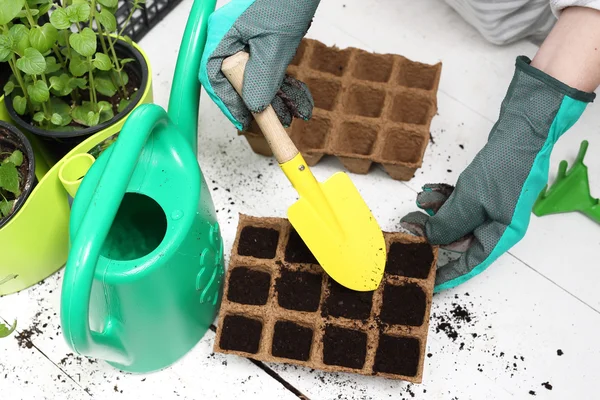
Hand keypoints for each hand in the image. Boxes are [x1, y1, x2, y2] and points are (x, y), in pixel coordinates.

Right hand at [199, 0, 319, 130]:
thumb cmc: (286, 3)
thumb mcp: (274, 46)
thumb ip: (261, 78)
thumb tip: (253, 106)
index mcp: (220, 34)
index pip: (212, 76)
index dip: (226, 102)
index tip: (241, 120)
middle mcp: (226, 35)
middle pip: (227, 77)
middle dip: (245, 100)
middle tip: (259, 119)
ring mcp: (241, 37)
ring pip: (245, 74)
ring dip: (261, 92)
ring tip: (278, 110)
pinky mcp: (257, 39)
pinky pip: (257, 66)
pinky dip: (269, 81)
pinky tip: (283, 93)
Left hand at [401, 55, 595, 292]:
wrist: (521, 131)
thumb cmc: (504, 167)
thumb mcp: (469, 200)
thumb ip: (447, 223)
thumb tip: (427, 239)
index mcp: (502, 234)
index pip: (471, 263)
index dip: (448, 273)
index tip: (427, 281)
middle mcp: (499, 223)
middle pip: (460, 239)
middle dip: (434, 231)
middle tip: (410, 225)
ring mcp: (493, 206)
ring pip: (457, 217)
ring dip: (436, 210)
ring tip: (420, 201)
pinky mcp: (486, 190)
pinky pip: (461, 201)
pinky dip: (445, 198)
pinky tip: (430, 191)